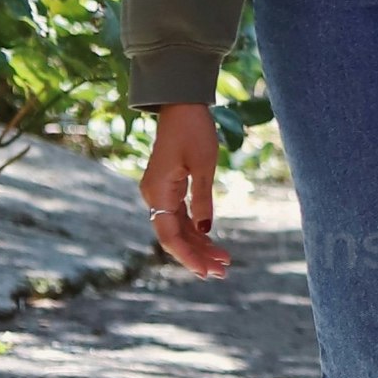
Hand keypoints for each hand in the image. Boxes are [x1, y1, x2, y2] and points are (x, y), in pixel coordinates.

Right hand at [139, 103, 229, 279]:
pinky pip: (179, 215)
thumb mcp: (204, 166)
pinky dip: (195, 229)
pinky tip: (212, 241)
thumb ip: (203, 199)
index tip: (207, 272)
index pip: (170, 237)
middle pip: (174, 236)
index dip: (188, 257)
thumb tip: (205, 231)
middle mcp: (153, 196)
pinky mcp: (167, 187)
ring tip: (224, 260)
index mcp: (157, 193)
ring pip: (177, 227)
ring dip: (199, 245)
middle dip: (198, 255)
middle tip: (223, 272)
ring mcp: (159, 192)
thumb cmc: (194, 130)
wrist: (182, 105)